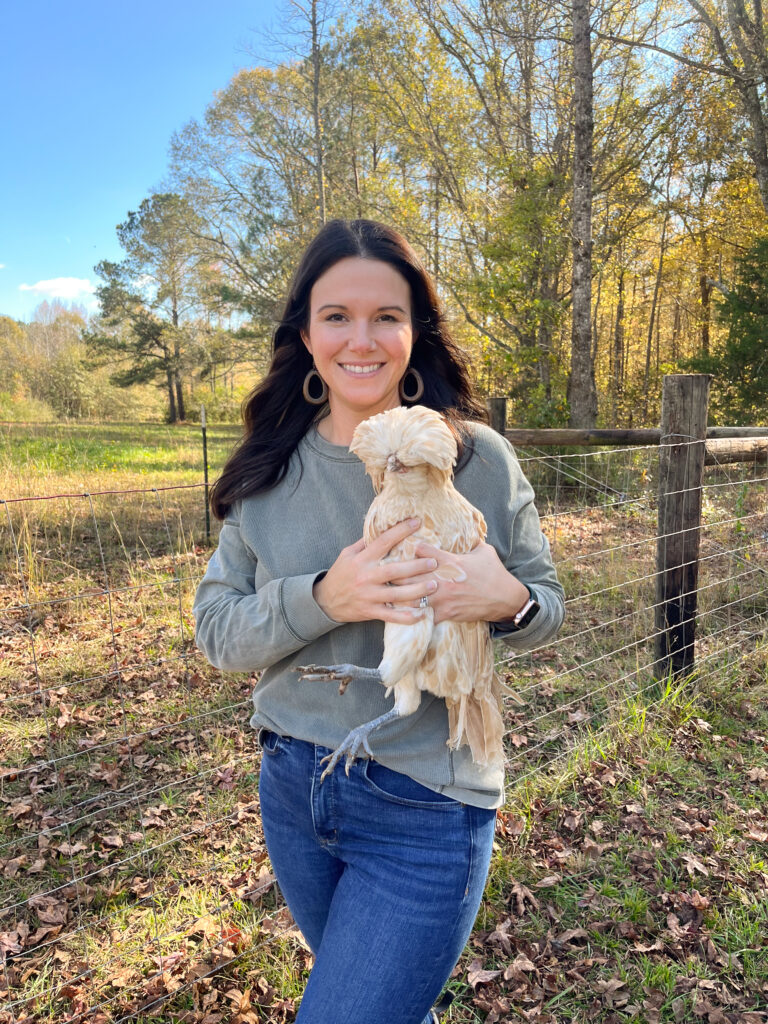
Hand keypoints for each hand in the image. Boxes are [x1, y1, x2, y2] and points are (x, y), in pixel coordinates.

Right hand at [312, 518, 438, 624]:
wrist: (325, 601)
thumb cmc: (340, 574)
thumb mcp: (347, 555)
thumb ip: (365, 544)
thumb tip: (382, 529)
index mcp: (362, 560)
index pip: (383, 542)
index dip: (400, 531)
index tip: (417, 522)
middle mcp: (366, 577)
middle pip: (395, 571)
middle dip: (416, 566)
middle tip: (433, 562)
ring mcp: (369, 596)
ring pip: (397, 594)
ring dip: (417, 591)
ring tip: (434, 585)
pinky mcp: (371, 611)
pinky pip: (392, 616)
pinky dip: (407, 616)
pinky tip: (422, 613)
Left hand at [391, 541, 528, 625]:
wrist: (505, 599)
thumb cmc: (495, 573)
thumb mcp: (484, 551)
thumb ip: (470, 541)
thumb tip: (464, 528)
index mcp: (452, 562)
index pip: (423, 551)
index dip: (411, 549)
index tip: (405, 548)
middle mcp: (444, 579)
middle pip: (410, 575)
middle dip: (396, 572)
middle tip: (386, 571)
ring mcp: (444, 597)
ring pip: (412, 596)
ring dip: (400, 593)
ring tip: (388, 591)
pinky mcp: (447, 613)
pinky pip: (424, 615)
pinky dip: (413, 613)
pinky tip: (403, 611)